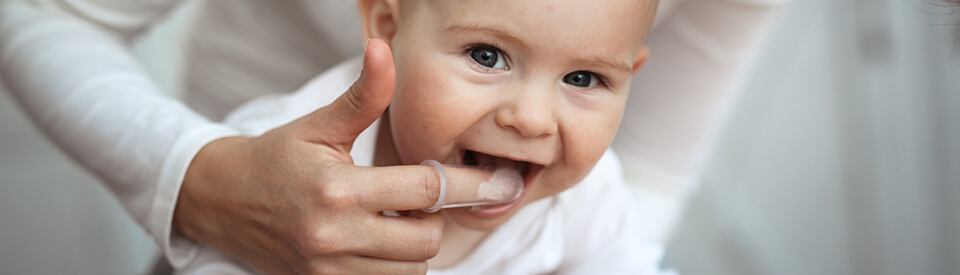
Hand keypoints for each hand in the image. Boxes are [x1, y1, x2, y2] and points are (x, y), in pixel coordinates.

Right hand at [174, 39, 446, 273]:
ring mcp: (327, 269)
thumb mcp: (319, 125)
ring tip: (393, 220)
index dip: (466, 184)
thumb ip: (363, 96)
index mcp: (338, 189)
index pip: (424, 190)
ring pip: (410, 270)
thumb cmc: (275, 158)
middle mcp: (334, 235)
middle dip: (434, 218)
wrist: (219, 200)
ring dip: (414, 246)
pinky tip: (377, 242)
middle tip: (416, 199)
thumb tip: (383, 52)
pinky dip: (391, 267)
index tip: (491, 181)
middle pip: (426, 240)